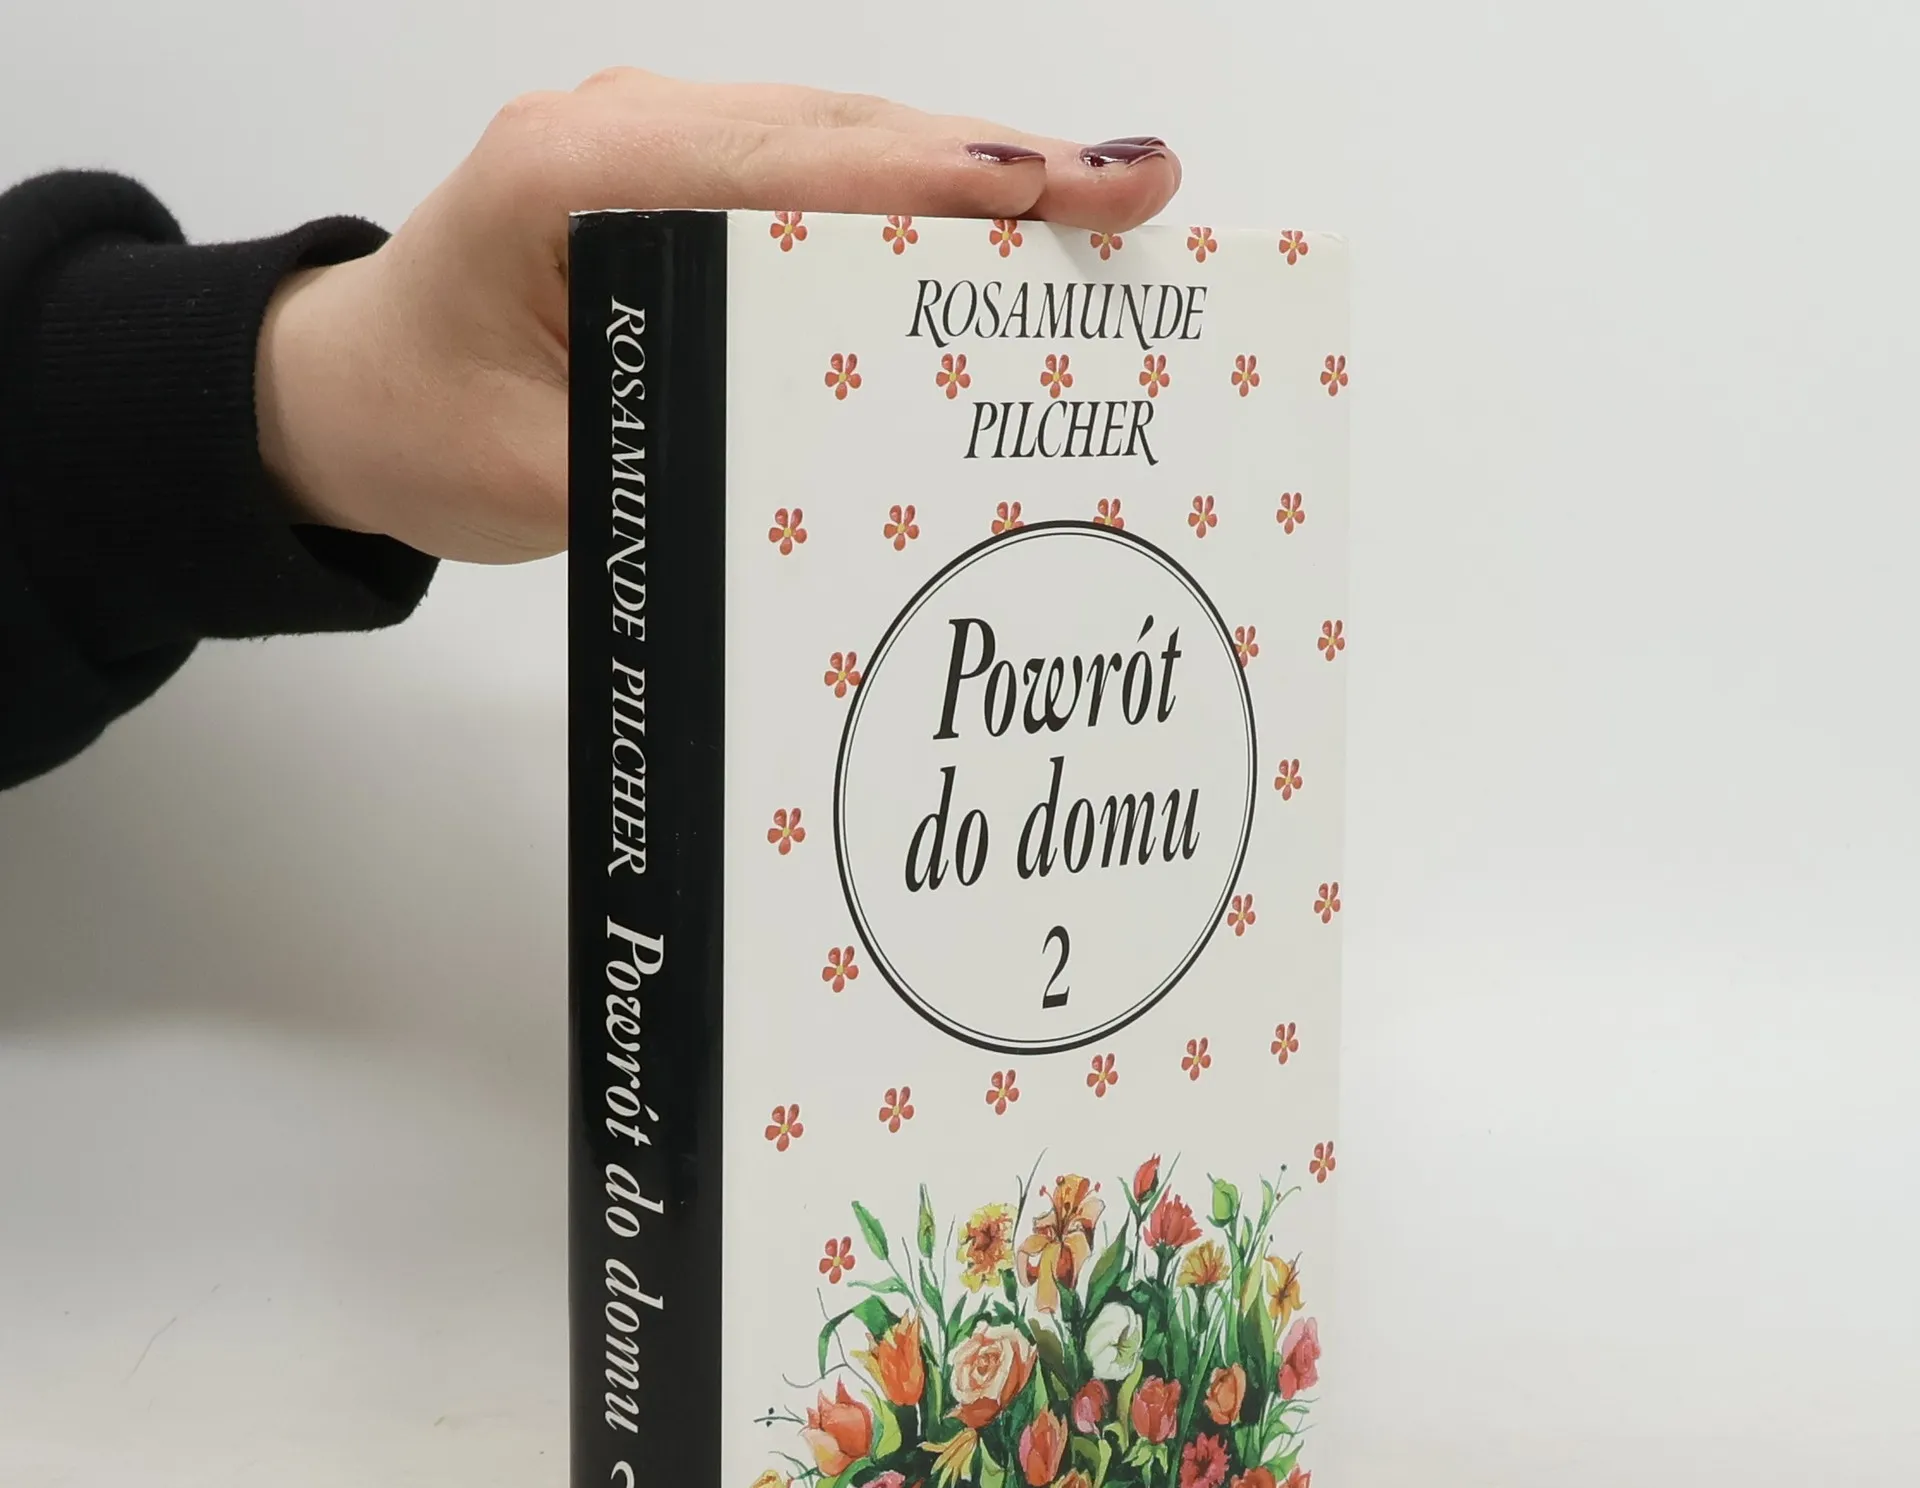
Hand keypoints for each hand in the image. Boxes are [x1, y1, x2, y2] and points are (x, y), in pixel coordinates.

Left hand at [256, 72, 1180, 563]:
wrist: (347, 391)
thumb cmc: (420, 423)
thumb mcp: (540, 477)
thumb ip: (675, 460)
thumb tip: (830, 471)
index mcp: (576, 179)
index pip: (788, 170)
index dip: (935, 183)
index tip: (1058, 193)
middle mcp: (625, 132)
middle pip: (843, 133)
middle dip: (1000, 162)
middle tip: (1141, 190)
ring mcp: (656, 143)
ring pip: (843, 141)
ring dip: (977, 172)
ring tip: (1107, 200)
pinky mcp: (680, 178)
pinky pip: (816, 174)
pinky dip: (915, 198)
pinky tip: (1004, 223)